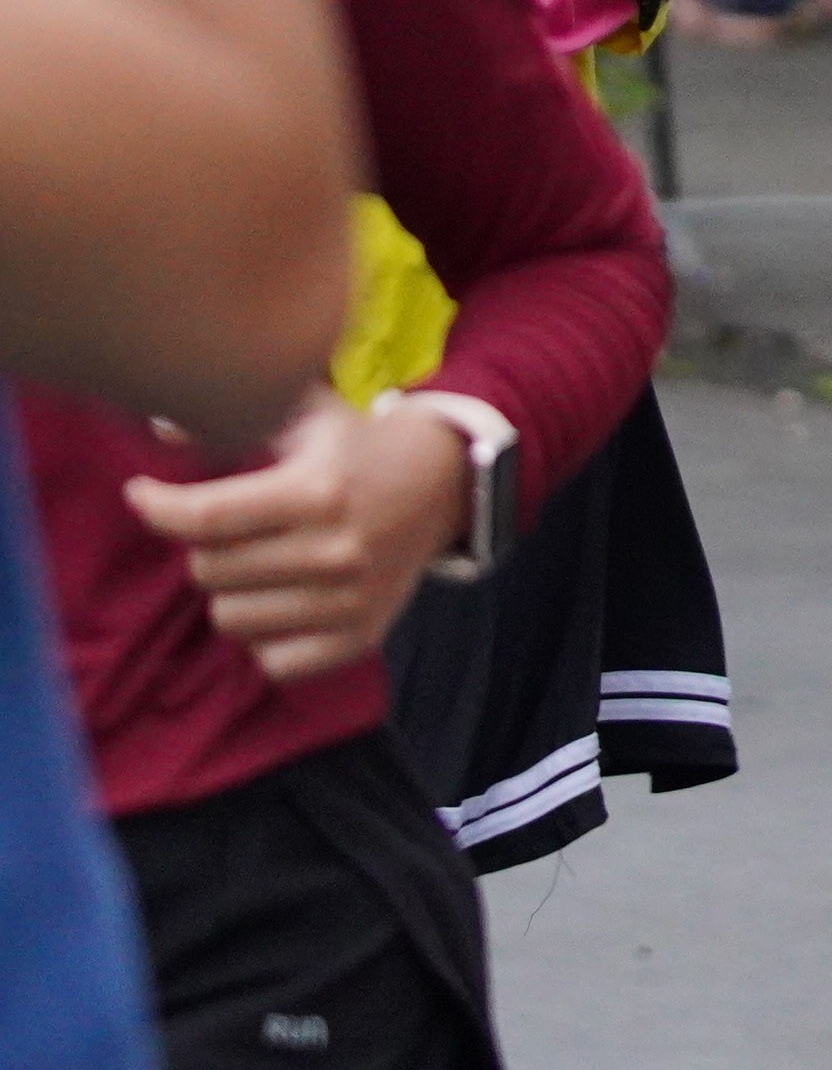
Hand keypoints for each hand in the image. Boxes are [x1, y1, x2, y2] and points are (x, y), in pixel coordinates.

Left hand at [121, 388, 467, 683]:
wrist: (445, 485)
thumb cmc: (357, 447)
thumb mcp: (305, 414)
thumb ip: (235, 414)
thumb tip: (161, 426)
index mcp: (317, 490)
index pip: (204, 518)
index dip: (157, 507)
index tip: (142, 493)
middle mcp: (335, 549)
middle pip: (207, 571)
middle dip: (206, 547)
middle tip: (231, 529)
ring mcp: (350, 599)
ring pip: (230, 620)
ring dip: (233, 593)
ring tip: (261, 566)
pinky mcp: (362, 636)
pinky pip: (273, 660)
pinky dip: (267, 637)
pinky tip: (285, 604)